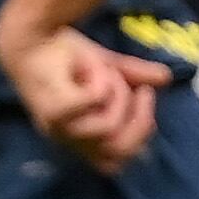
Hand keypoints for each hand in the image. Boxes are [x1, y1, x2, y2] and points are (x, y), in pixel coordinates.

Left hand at [0, 22, 176, 173]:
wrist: (32, 34)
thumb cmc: (64, 54)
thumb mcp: (108, 67)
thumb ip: (135, 76)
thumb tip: (165, 78)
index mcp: (78, 137)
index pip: (114, 164)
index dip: (138, 140)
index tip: (144, 102)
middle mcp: (66, 138)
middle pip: (118, 152)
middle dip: (140, 121)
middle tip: (143, 92)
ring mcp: (57, 127)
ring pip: (108, 127)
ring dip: (118, 94)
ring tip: (107, 73)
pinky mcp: (52, 110)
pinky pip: (94, 102)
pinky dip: (101, 81)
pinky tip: (91, 68)